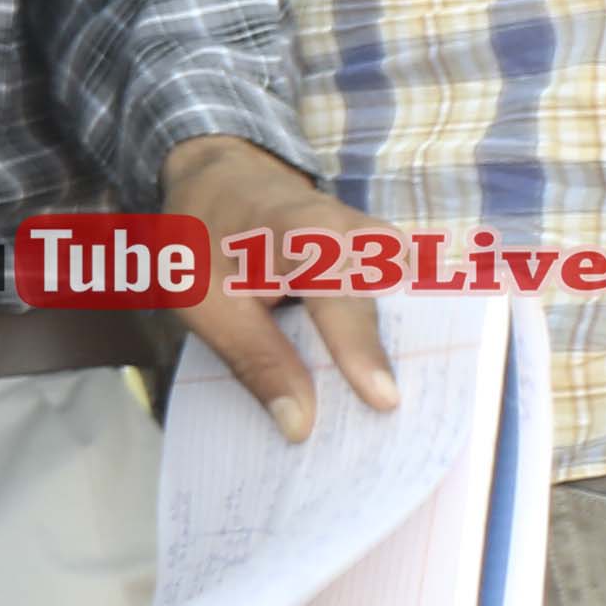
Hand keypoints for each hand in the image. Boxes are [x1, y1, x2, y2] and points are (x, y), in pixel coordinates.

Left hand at [158, 136, 403, 442]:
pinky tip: (385, 387)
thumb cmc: (204, 236)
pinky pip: (396, 306)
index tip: (383, 402)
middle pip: (384, 306)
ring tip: (402, 419)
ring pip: (400, 308)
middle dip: (395, 362)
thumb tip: (300, 426)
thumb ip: (255, 359)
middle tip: (402, 428)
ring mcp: (379, 244)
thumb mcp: (203, 299)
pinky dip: (391, 344)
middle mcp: (357, 232)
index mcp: (303, 231)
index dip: (359, 350)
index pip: (339, 294)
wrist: (221, 177)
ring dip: (398, 357)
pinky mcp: (386, 260)